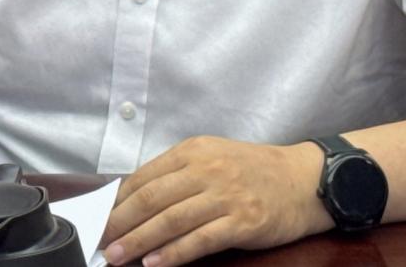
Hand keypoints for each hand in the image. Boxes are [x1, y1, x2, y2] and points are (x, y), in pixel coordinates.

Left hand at [102, 136, 329, 266]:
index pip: (146, 177)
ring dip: (139, 242)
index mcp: (194, 150)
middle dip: (121, 224)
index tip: (101, 220)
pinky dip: (173, 253)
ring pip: (171, 220)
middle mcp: (206, 169)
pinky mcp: (242, 221)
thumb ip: (179, 173)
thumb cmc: (254, 171)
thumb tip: (135, 199)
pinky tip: (154, 263)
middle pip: (152, 199)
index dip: (118, 202)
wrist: (304, 180)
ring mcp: (225, 195)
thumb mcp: (214, 157)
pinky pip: (199, 240)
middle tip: (101, 244)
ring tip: (117, 257)